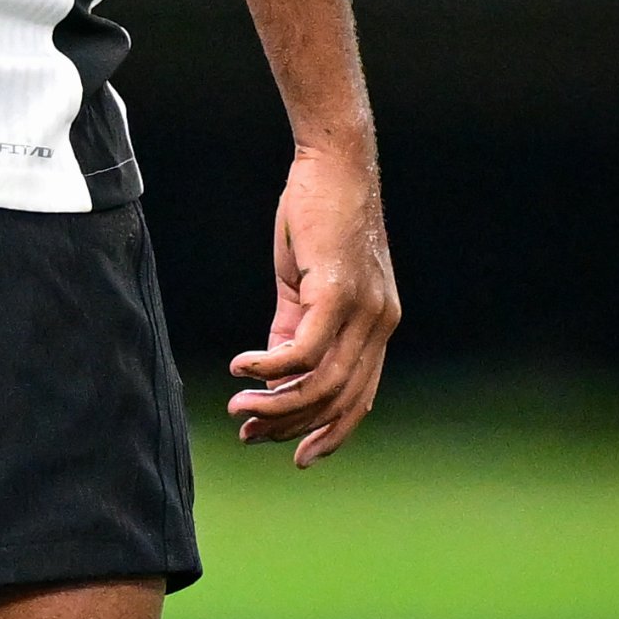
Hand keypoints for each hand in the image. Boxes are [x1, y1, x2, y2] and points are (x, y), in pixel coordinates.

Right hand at [230, 139, 398, 466]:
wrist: (334, 163)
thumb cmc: (318, 216)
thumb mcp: (306, 283)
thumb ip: (294, 327)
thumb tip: (276, 372)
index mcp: (378, 325)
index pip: (358, 398)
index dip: (328, 434)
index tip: (293, 455)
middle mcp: (380, 324)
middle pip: (338, 400)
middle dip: (291, 426)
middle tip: (248, 431)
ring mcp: (365, 310)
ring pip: (321, 383)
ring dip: (275, 403)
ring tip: (238, 405)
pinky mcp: (338, 291)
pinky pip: (302, 350)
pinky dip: (269, 368)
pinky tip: (241, 368)